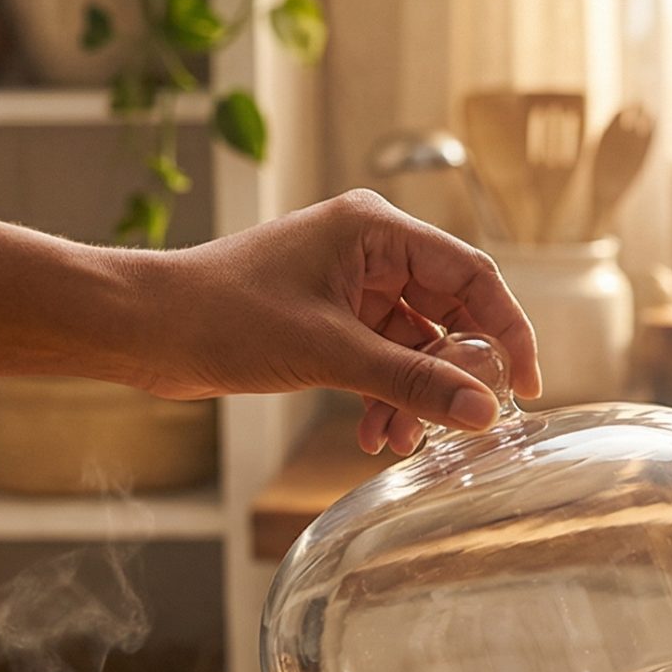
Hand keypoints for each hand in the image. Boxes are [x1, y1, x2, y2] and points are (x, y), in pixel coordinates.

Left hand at [128, 190, 540, 453]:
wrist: (145, 329)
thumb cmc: (224, 315)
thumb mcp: (331, 354)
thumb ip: (414, 384)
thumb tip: (483, 413)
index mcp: (376, 230)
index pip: (473, 276)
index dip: (507, 331)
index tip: (526, 387)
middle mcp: (369, 250)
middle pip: (448, 314)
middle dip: (451, 376)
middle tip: (462, 426)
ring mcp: (348, 286)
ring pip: (413, 345)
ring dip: (413, 396)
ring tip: (398, 441)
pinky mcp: (326, 320)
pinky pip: (380, 359)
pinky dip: (383, 396)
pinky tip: (371, 435)